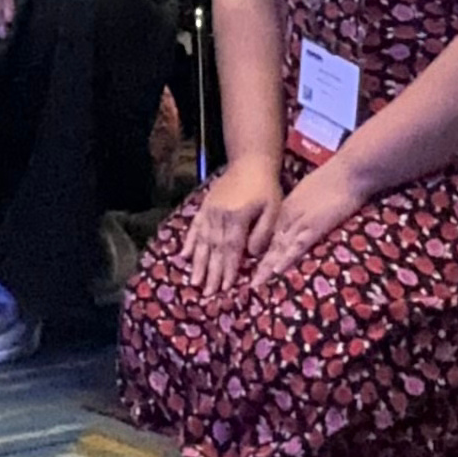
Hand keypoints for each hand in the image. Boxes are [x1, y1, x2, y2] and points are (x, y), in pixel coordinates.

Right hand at [177, 154, 282, 296]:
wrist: (249, 162)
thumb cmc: (266, 187)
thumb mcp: (273, 209)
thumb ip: (263, 232)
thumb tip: (252, 254)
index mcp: (237, 218)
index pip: (232, 250)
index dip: (228, 271)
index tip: (224, 289)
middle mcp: (219, 216)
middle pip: (215, 249)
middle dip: (211, 273)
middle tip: (206, 294)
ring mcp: (209, 211)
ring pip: (203, 241)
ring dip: (198, 263)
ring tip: (194, 281)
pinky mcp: (205, 206)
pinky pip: (195, 227)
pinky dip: (190, 242)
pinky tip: (184, 255)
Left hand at [251, 159, 367, 281]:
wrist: (346, 172)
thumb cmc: (331, 181)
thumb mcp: (306, 196)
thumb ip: (297, 210)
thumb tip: (292, 226)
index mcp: (285, 210)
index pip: (268, 236)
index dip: (258, 254)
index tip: (247, 268)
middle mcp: (287, 217)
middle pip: (268, 245)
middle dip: (257, 265)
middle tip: (246, 283)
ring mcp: (299, 222)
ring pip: (279, 248)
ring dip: (267, 267)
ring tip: (255, 284)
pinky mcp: (314, 226)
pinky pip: (298, 245)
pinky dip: (287, 258)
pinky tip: (277, 270)